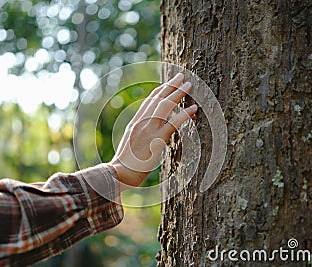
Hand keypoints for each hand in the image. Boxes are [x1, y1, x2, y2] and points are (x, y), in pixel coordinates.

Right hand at [108, 73, 196, 188]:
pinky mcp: (156, 140)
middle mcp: (141, 123)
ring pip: (165, 106)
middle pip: (157, 99)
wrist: (118, 174)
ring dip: (178, 94)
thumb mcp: (129, 146)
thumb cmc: (123, 166)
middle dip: (170, 86)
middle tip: (181, 77)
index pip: (148, 102)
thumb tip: (147, 135)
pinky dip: (184, 114)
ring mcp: (148, 130)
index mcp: (134, 123)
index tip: (168, 84)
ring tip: (189, 86)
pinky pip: (173, 123)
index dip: (160, 91)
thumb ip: (138, 137)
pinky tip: (194, 109)